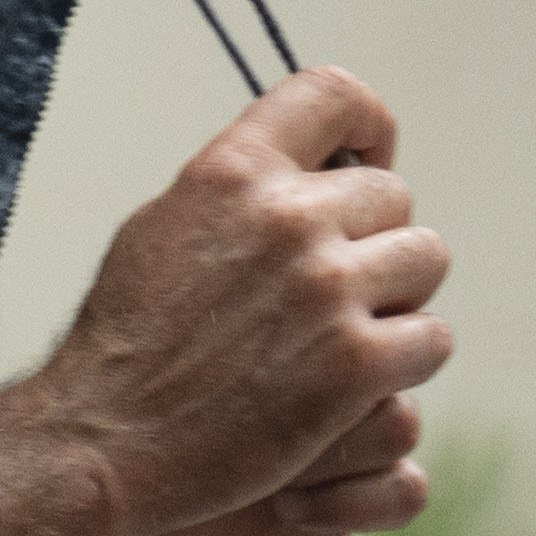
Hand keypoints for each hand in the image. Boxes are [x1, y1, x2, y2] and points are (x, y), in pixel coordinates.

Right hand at [2, 69, 452, 535]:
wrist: (104, 441)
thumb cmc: (128, 342)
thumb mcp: (162, 228)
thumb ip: (240, 191)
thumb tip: (310, 168)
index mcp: (232, 171)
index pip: (333, 95)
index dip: (368, 125)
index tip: (368, 161)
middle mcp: (286, 217)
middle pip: (393, 197)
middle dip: (372, 240)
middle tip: (331, 291)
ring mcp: (327, 290)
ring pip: (425, 260)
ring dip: (397, 299)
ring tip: (342, 334)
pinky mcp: (357, 364)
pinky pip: (430, 338)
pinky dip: (403, 363)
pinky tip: (354, 385)